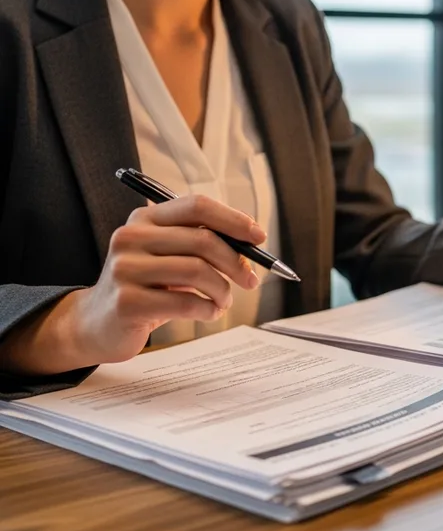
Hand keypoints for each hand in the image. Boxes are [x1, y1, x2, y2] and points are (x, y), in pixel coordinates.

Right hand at [3, 195, 265, 374]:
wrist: (95, 324)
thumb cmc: (146, 287)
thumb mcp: (168, 256)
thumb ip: (201, 243)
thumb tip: (252, 244)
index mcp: (145, 219)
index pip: (196, 206)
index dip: (233, 220)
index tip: (259, 238)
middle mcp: (131, 237)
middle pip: (203, 240)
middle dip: (236, 262)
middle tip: (251, 280)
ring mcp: (126, 269)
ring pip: (198, 271)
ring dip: (223, 290)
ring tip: (223, 301)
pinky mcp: (128, 302)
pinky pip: (186, 302)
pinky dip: (208, 309)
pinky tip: (208, 313)